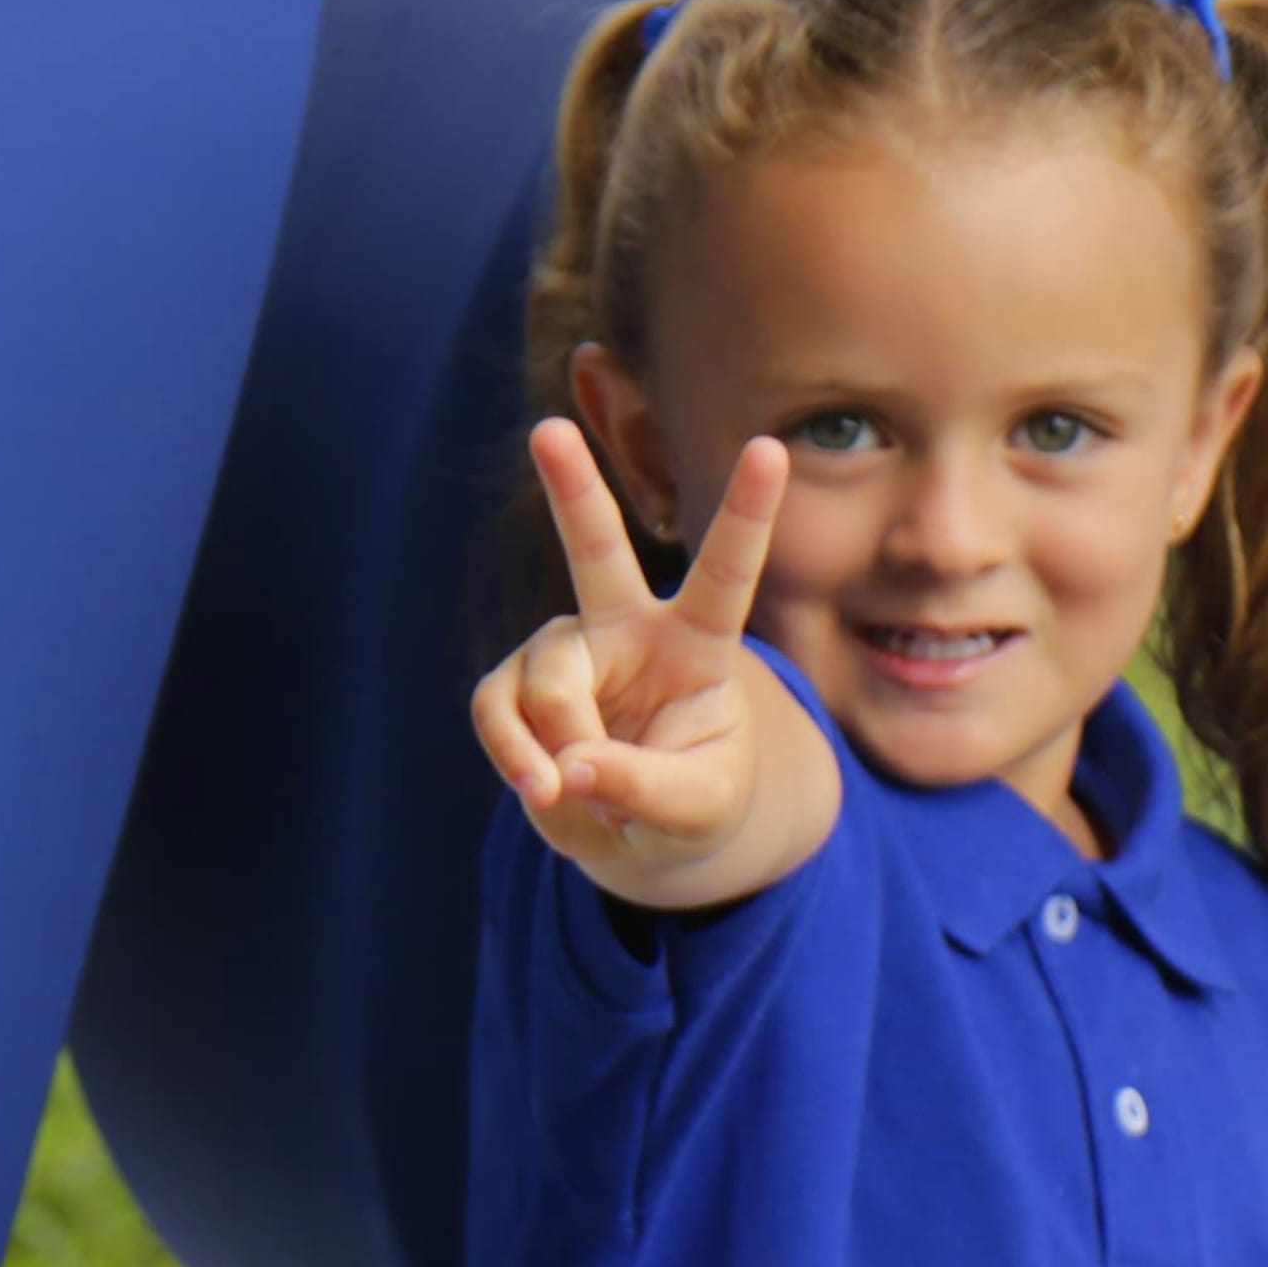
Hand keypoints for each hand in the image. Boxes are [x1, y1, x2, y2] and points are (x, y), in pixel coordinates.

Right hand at [468, 421, 793, 894]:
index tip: (770, 446)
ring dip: (559, 743)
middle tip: (548, 430)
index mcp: (698, 643)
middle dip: (572, 489)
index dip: (748, 511)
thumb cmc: (696, 807)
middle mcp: (627, 630)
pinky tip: (541, 789)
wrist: (643, 836)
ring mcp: (567, 654)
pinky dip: (514, 757)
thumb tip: (564, 766)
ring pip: (547, 680)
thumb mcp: (699, 808)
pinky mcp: (516, 688)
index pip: (726, 570)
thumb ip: (644, 787)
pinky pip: (497, 710)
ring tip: (573, 791)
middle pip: (595, 549)